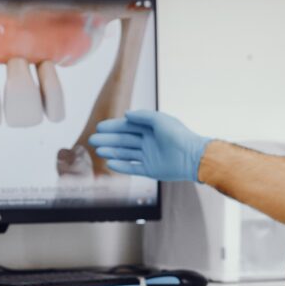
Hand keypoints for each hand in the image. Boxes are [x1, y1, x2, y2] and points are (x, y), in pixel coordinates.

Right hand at [88, 110, 211, 181]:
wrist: (192, 157)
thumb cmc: (178, 135)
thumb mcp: (159, 120)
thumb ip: (143, 116)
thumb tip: (126, 115)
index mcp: (150, 129)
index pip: (127, 127)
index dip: (113, 127)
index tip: (99, 127)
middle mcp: (148, 142)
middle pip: (123, 140)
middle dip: (108, 139)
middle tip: (92, 140)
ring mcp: (148, 156)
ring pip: (125, 154)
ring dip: (111, 151)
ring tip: (98, 151)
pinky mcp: (150, 170)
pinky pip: (132, 168)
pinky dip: (121, 166)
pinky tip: (109, 163)